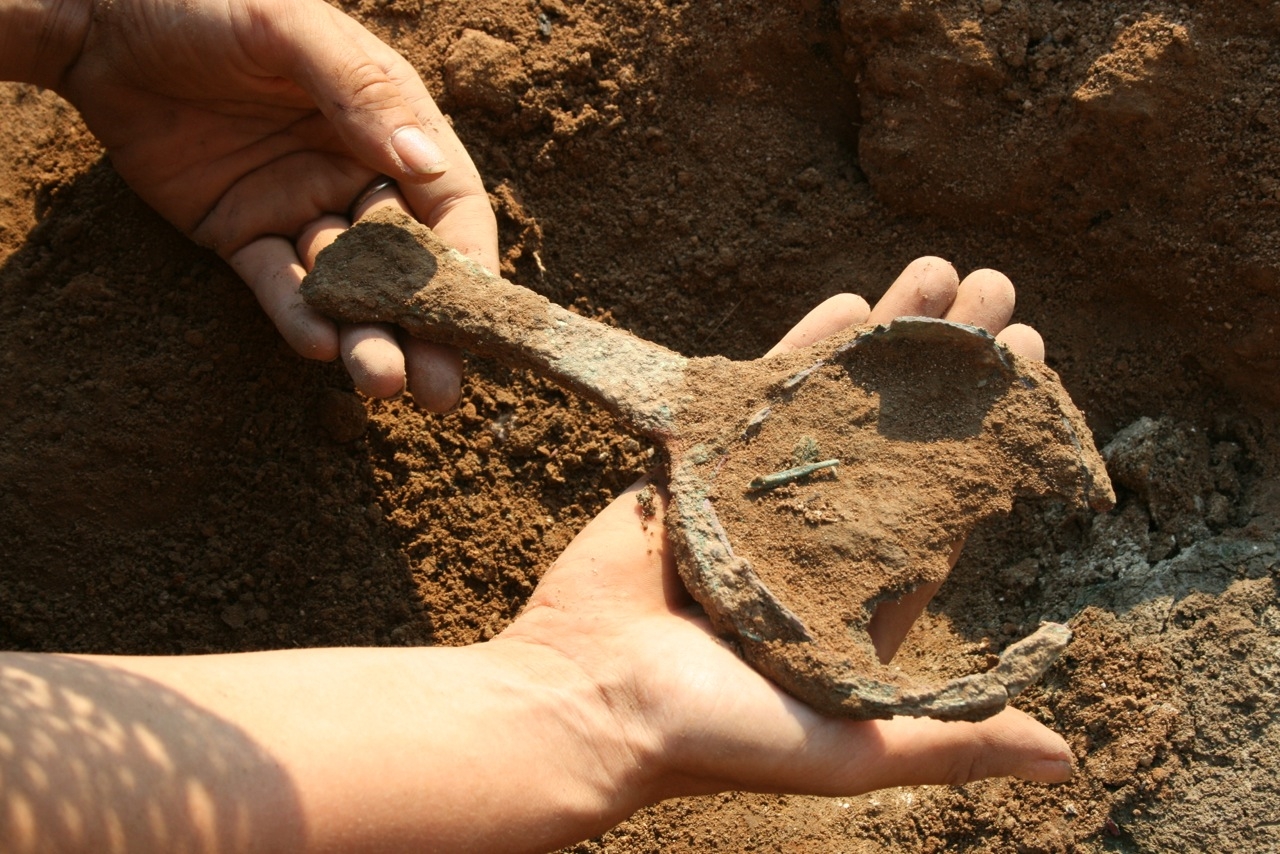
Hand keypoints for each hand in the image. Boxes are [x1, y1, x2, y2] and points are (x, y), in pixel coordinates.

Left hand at [56, 0, 496, 407]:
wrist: (98, 17)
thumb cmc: (206, 2)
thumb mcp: (287, 26)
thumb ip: (359, 92)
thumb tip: (426, 165)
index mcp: (387, 123)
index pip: (450, 204)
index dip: (469, 262)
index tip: (482, 317)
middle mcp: (354, 173)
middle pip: (406, 265)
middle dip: (426, 328)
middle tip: (440, 389)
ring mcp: (299, 208)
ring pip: (346, 288)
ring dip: (366, 335)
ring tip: (380, 381)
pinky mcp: (242, 235)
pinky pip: (275, 286)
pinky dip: (297, 318)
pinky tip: (318, 346)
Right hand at [498, 258, 1067, 806]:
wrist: (583, 702)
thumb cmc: (717, 737)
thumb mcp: (850, 747)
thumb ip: (953, 744)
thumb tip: (1070, 763)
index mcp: (864, 599)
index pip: (950, 501)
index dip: (995, 434)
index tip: (1033, 362)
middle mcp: (820, 539)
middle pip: (905, 435)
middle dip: (951, 365)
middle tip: (998, 291)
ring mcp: (760, 494)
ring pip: (837, 403)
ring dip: (887, 338)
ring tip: (937, 271)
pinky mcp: (702, 465)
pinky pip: (761, 395)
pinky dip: (803, 348)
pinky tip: (852, 302)